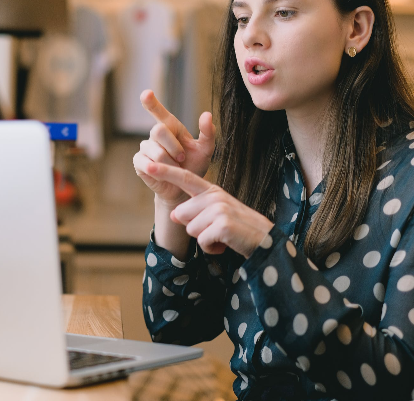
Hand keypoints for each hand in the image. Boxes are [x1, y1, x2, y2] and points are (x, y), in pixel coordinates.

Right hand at [133, 90, 215, 207]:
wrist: (184, 188)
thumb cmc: (194, 166)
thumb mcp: (205, 150)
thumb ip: (208, 133)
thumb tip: (207, 114)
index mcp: (171, 127)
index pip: (159, 112)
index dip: (151, 102)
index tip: (146, 93)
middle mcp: (156, 135)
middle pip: (158, 130)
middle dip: (173, 147)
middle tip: (182, 158)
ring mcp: (145, 148)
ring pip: (155, 151)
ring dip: (169, 162)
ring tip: (175, 169)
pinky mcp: (139, 162)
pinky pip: (146, 162)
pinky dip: (158, 169)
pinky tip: (162, 173)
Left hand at [146, 161, 274, 257]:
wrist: (265, 240)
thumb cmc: (238, 228)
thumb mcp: (215, 215)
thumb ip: (194, 211)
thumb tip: (173, 214)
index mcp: (212, 191)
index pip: (185, 178)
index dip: (166, 172)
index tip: (148, 165)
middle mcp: (214, 196)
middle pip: (181, 214)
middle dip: (194, 228)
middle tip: (215, 229)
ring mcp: (219, 209)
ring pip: (191, 230)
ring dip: (204, 239)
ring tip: (222, 236)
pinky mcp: (222, 225)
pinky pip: (202, 241)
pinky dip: (212, 248)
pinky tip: (225, 243)